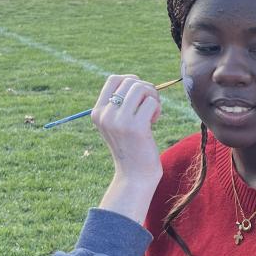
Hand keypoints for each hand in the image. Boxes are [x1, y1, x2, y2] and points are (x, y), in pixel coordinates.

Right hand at [92, 75, 162, 223]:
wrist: (134, 176)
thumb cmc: (131, 147)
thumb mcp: (118, 124)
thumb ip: (121, 103)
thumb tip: (136, 80)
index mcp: (97, 112)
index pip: (113, 79)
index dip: (131, 81)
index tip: (140, 96)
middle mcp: (105, 115)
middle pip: (131, 81)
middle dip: (146, 89)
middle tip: (149, 107)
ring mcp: (119, 121)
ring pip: (142, 88)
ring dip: (153, 97)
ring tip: (152, 114)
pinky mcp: (136, 127)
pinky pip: (151, 102)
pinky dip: (157, 108)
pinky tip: (154, 122)